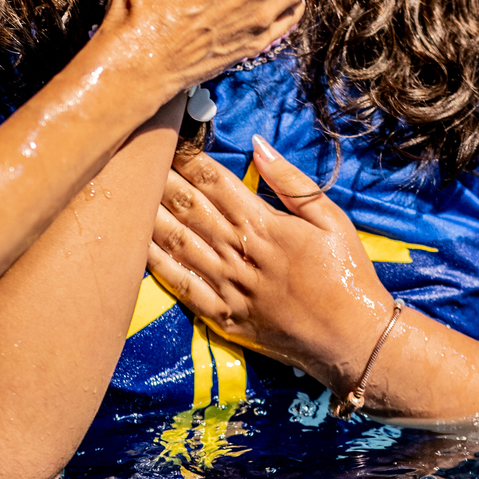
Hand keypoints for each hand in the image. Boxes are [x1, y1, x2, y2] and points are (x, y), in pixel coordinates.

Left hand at [148, 136, 393, 396]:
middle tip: (133, 157)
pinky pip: (183, 288)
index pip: (216, 183)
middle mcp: (240, 253)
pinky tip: (137, 248)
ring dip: (150, 217)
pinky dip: (158, 266)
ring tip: (124, 193)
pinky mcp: (224, 317)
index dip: (188, 159)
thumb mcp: (332, 219)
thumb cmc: (348, 274)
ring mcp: (229, 287)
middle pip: (189, 208)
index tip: (168, 138)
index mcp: (265, 225)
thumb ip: (292, 183)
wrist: (353, 339)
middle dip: (160, 180)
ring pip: (179, 244)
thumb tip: (259, 145)